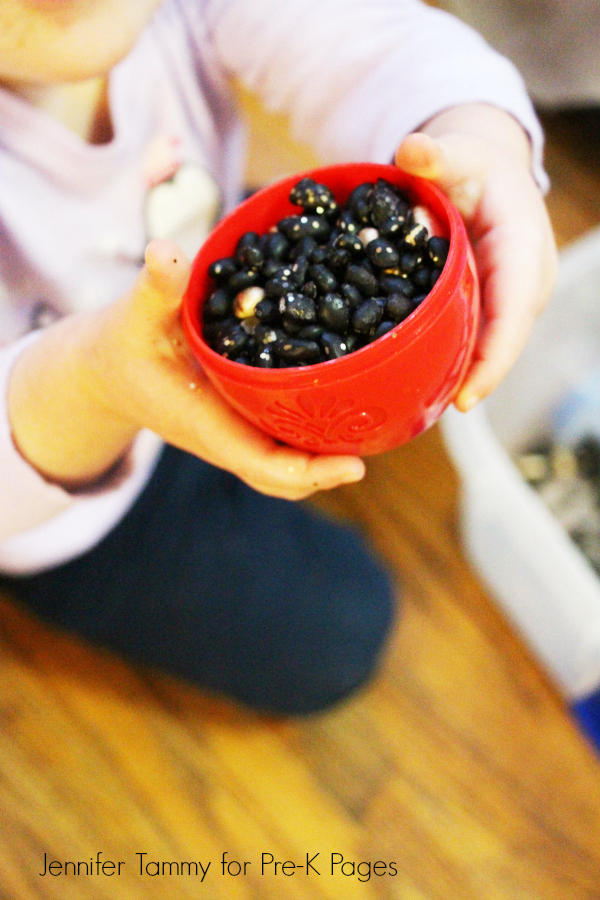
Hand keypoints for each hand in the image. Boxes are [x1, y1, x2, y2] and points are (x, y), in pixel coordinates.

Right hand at [8, 240, 364, 499]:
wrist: (111, 369)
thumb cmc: (124, 345)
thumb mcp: (137, 314)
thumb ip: (155, 288)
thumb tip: (168, 253)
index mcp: (208, 425)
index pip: (265, 465)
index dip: (312, 472)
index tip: (357, 466)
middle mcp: (230, 437)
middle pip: (288, 475)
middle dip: (331, 469)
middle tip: (383, 438)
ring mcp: (239, 432)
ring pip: (290, 460)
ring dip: (328, 453)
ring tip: (376, 423)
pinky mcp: (244, 419)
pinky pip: (285, 438)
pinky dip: (316, 433)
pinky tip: (349, 399)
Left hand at [394, 103, 557, 410]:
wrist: (485, 169)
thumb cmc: (473, 161)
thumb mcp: (457, 151)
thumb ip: (436, 155)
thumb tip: (412, 151)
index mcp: (523, 249)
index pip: (513, 314)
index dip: (492, 359)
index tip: (465, 400)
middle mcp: (523, 281)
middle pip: (501, 342)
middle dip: (472, 379)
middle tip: (431, 414)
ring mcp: (508, 296)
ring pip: (488, 344)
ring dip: (461, 376)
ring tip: (424, 409)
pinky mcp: (490, 303)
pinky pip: (475, 336)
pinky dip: (453, 358)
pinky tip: (424, 382)